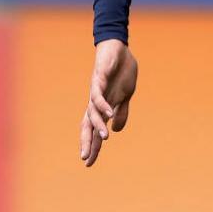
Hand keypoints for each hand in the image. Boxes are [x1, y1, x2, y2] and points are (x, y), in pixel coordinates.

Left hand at [79, 38, 137, 166]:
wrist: (118, 48)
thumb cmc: (121, 71)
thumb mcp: (126, 94)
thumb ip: (122, 112)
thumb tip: (117, 130)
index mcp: (102, 106)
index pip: (94, 130)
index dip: (92, 145)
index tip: (88, 163)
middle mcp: (95, 101)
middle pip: (87, 125)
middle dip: (87, 141)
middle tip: (86, 158)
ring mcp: (96, 90)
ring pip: (93, 112)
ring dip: (98, 125)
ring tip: (105, 137)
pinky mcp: (99, 77)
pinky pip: (98, 94)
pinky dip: (102, 104)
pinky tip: (107, 112)